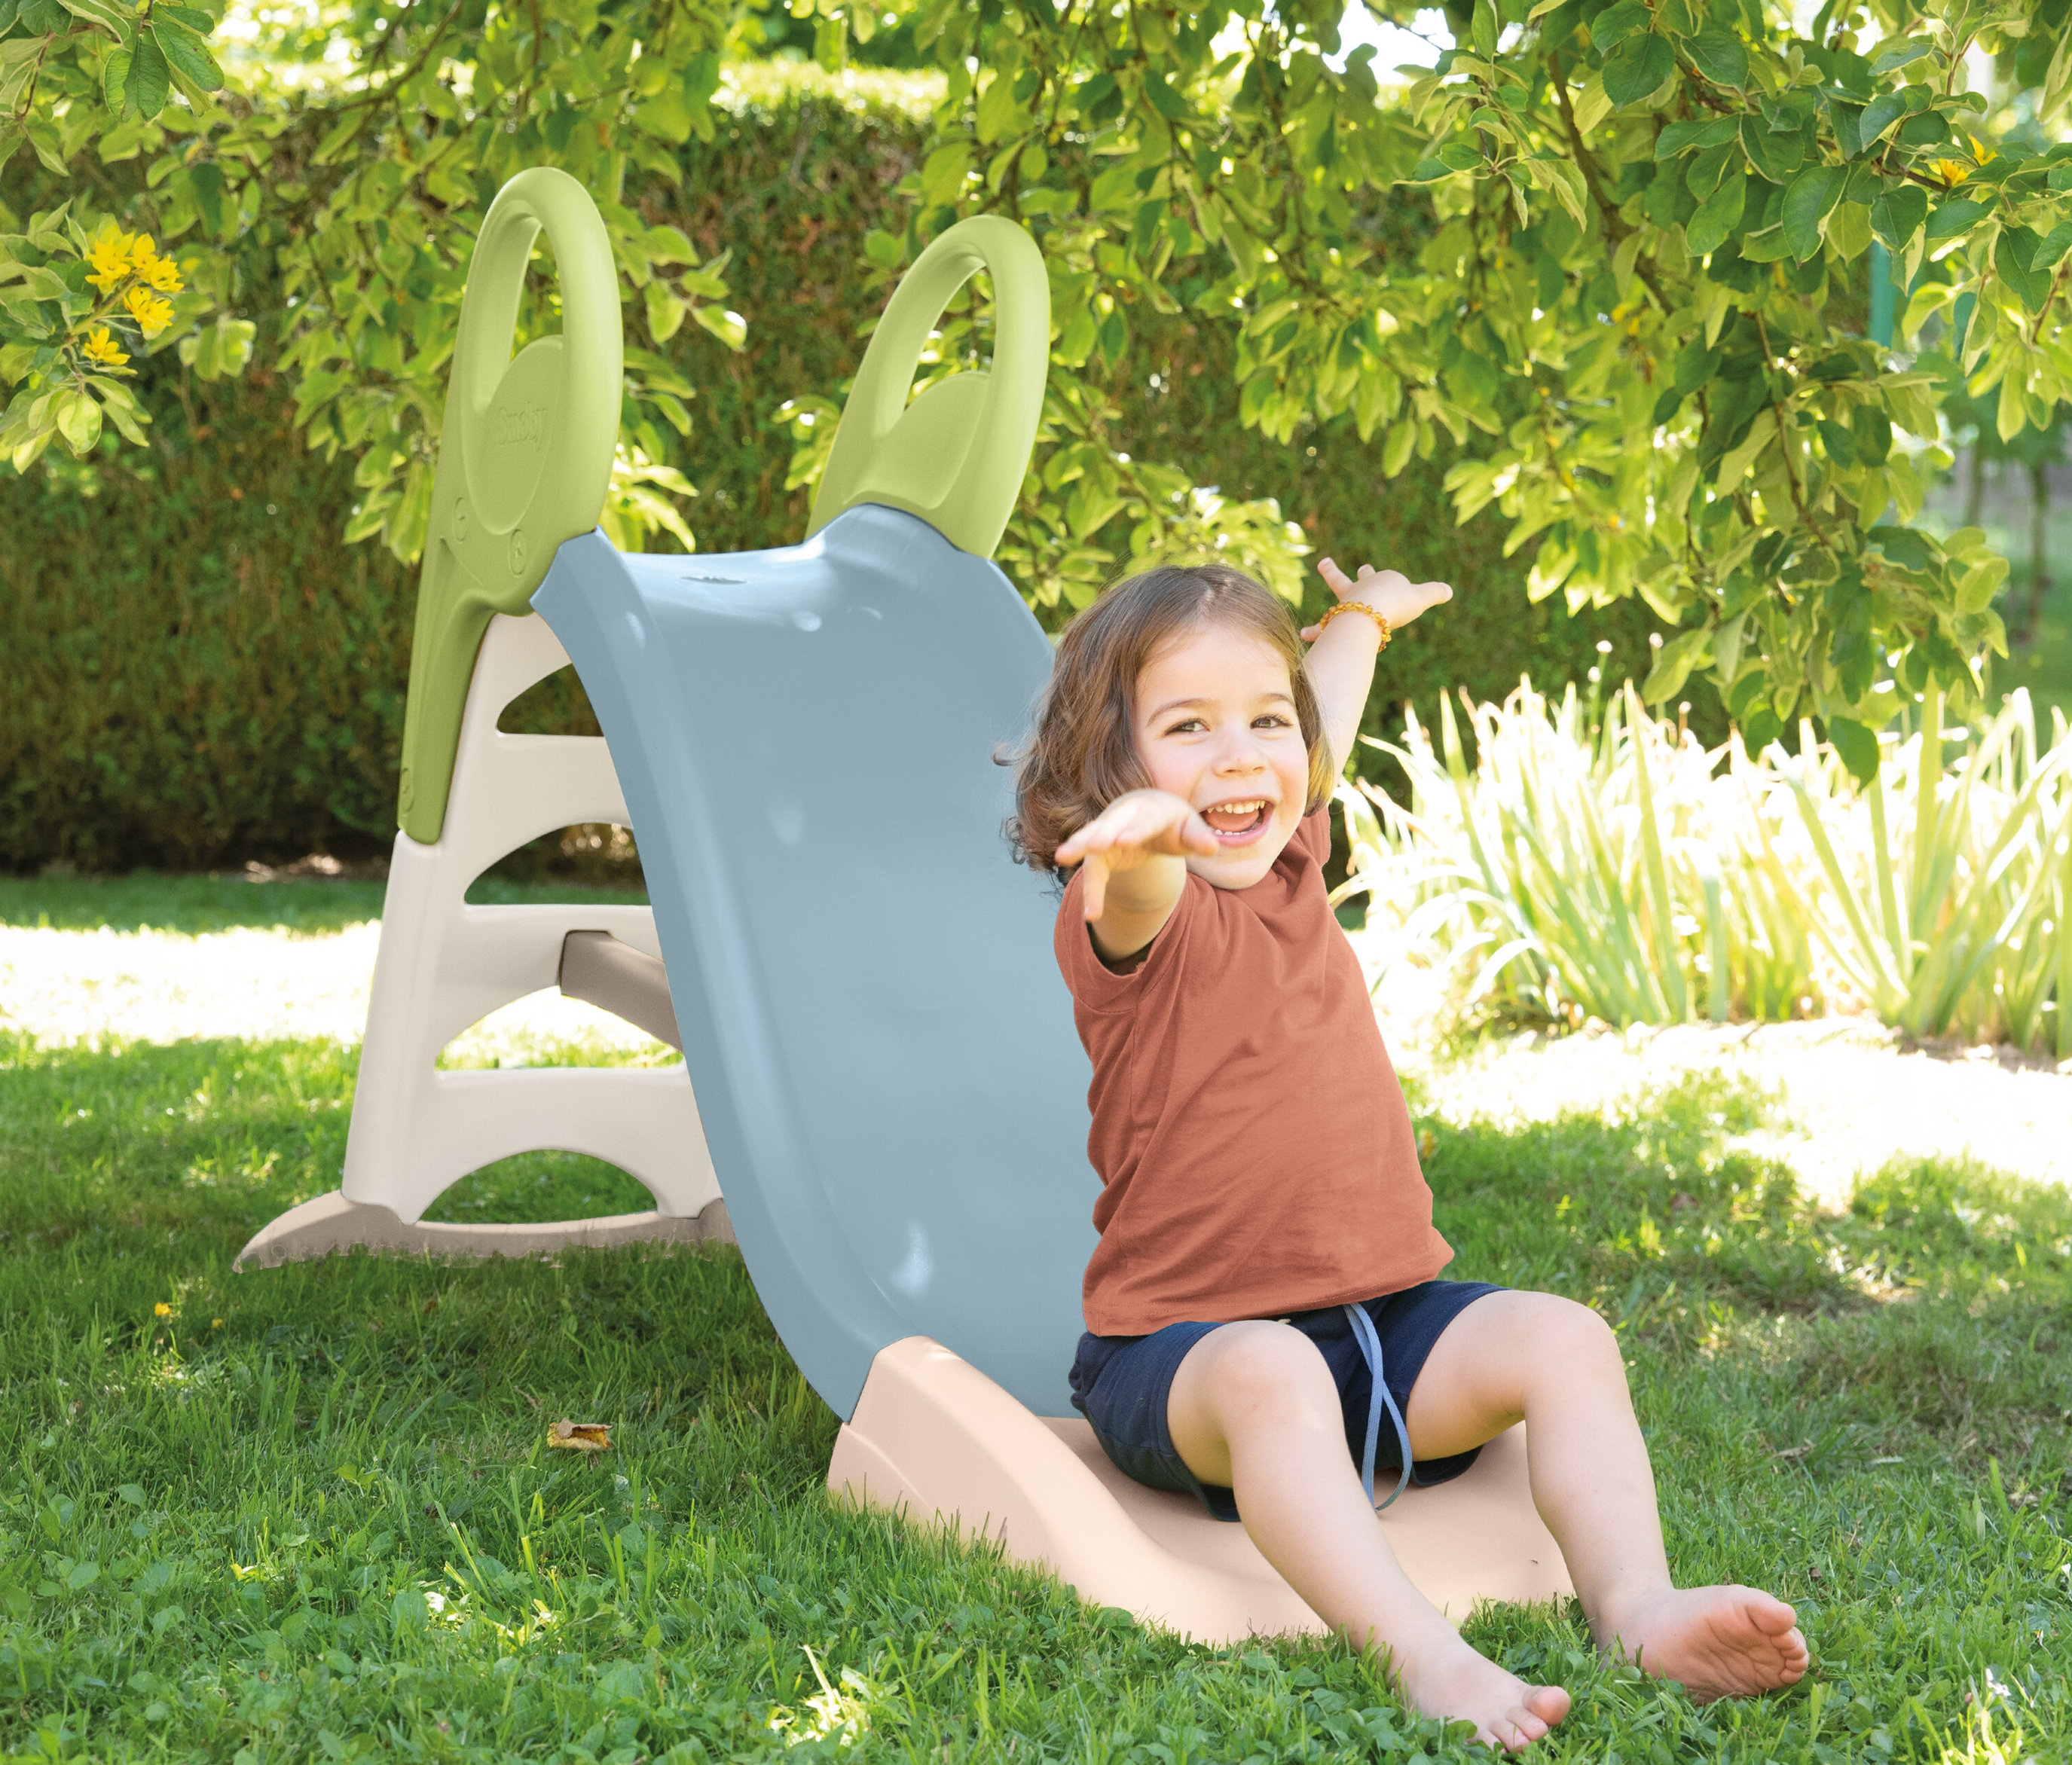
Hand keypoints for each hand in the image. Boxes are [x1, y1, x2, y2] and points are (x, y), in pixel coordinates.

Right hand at [1053, 789, 1217, 921]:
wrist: (1152, 814)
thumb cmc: (1174, 824)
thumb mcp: (1189, 829)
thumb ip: (1199, 838)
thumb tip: (1212, 848)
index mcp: (1151, 808)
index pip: (1143, 821)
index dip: (1134, 830)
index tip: (1124, 841)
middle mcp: (1124, 815)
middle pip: (1109, 824)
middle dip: (1099, 834)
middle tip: (1090, 845)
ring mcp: (1107, 831)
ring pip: (1090, 839)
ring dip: (1077, 847)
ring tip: (1061, 857)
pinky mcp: (1099, 852)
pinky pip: (1093, 872)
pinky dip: (1091, 892)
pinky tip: (1091, 915)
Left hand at [1301, 557, 1452, 640]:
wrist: (1371, 612)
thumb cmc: (1397, 602)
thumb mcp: (1420, 597)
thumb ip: (1433, 594)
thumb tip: (1449, 591)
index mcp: (1376, 583)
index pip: (1375, 577)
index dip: (1376, 578)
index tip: (1369, 573)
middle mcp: (1356, 592)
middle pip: (1344, 581)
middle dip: (1333, 573)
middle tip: (1324, 563)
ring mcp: (1344, 608)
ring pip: (1330, 611)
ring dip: (1319, 624)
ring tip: (1306, 630)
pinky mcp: (1335, 625)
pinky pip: (1321, 631)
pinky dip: (1314, 633)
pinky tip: (1304, 635)